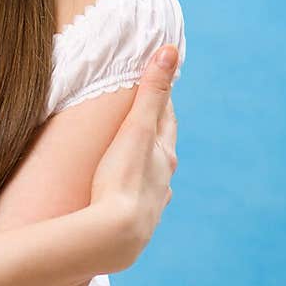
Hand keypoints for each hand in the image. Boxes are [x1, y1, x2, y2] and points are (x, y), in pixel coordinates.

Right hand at [89, 47, 180, 269]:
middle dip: (152, 131)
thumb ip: (151, 91)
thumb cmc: (124, 179)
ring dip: (143, 165)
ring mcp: (152, 203)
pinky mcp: (136, 223)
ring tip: (129, 158)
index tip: (153, 82)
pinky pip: (136, 201)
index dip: (159, 99)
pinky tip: (122, 197)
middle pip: (161, 147)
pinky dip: (132, 192)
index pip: (165, 118)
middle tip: (139, 116)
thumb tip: (170, 50)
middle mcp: (163, 179)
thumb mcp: (137, 128)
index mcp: (164, 154)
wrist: (116, 236)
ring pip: (152, 177)